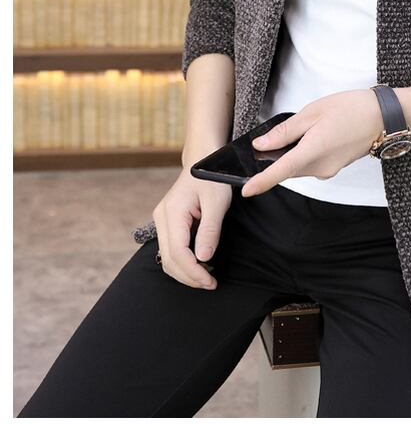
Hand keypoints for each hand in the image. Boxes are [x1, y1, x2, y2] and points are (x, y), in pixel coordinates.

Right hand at [152, 167, 232, 289]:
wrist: (203, 158)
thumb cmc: (212, 177)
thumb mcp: (217, 202)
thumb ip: (209, 230)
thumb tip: (203, 258)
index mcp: (172, 213)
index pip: (177, 253)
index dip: (193, 272)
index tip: (210, 282)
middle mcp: (162, 218)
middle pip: (168, 260)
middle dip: (189, 277)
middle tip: (211, 284)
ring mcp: (163, 220)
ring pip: (167, 257)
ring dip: (185, 272)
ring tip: (207, 278)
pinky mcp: (168, 222)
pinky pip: (171, 249)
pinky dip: (183, 261)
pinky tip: (200, 264)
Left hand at [240, 89, 384, 197]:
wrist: (384, 117)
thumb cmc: (352, 109)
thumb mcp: (313, 112)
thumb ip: (285, 131)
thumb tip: (262, 144)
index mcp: (313, 151)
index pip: (280, 171)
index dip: (261, 182)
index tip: (245, 190)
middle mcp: (320, 168)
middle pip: (288, 168)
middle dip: (275, 158)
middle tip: (273, 137)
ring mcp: (328, 170)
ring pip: (299, 166)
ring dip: (292, 153)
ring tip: (303, 127)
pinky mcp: (334, 167)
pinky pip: (311, 164)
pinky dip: (304, 153)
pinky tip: (313, 134)